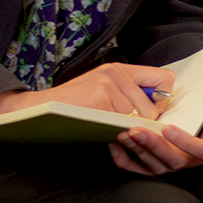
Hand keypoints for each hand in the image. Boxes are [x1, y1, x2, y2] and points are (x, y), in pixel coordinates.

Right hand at [0, 61, 173, 119]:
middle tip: (124, 129)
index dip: (163, 100)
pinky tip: (103, 132)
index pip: (164, 78)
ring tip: (108, 129)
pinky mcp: (99, 101)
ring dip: (128, 131)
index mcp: (120, 69)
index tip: (153, 113)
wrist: (39, 109)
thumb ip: (129, 93)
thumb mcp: (103, 89)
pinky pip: (122, 124)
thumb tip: (160, 107)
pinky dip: (116, 133)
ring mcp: (107, 86)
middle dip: (143, 124)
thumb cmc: (73, 104)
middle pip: (152, 107)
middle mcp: (116, 73)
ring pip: (138, 119)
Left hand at [110, 91, 202, 175]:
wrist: (201, 108)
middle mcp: (191, 159)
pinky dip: (125, 159)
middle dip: (154, 146)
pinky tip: (116, 146)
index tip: (169, 128)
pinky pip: (140, 167)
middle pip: (174, 161)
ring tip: (126, 132)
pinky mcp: (156, 163)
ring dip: (138, 150)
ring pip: (155, 165)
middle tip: (138, 130)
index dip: (186, 143)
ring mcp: (172, 162)